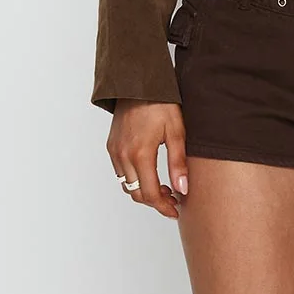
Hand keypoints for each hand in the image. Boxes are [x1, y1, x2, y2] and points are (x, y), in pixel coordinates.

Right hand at [107, 100, 187, 218]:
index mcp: (140, 154)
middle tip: (173, 200)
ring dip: (144, 192)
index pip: (150, 194)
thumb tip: (182, 189)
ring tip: (164, 187)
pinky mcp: (111, 147)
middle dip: (155, 202)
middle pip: (137, 194)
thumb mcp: (177, 132)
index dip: (164, 207)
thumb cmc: (160, 103)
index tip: (175, 210)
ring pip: (127, 185)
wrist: (138, 83)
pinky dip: (135, 180)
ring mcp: (114, 151)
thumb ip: (178, 163)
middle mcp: (123, 156)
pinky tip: (150, 174)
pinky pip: (121, 173)